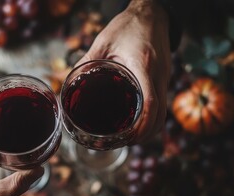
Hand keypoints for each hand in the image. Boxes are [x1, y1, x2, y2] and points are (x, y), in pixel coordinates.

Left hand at [77, 0, 170, 142]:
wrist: (152, 13)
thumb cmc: (129, 26)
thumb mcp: (103, 41)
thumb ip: (86, 61)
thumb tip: (68, 81)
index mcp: (143, 66)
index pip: (151, 103)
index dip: (142, 126)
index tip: (129, 138)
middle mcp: (159, 75)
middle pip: (160, 115)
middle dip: (145, 135)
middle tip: (124, 142)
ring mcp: (165, 77)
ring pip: (164, 113)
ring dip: (150, 129)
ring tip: (130, 137)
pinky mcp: (165, 78)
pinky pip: (163, 104)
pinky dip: (153, 118)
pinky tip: (137, 122)